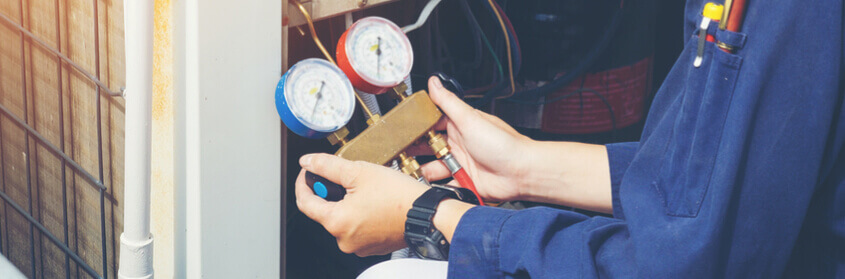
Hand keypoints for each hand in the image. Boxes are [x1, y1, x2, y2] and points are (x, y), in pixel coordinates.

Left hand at [295, 153, 428, 255]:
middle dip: (330, 191)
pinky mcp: (371, 246)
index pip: (305, 202)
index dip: (303, 182)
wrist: (428, 214)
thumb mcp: (359, 171)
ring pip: (342, 219)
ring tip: (365, 189)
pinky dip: (359, 214)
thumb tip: (309, 162)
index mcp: (336, 222)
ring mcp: (358, 246)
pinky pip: (357, 228)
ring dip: (346, 202)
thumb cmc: (399, 195)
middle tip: (345, 176)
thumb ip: (328, 166)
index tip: (309, 171)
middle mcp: (344, 240)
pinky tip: (373, 202)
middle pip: (324, 211)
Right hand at [412, 77, 534, 201]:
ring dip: (424, 170)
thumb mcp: (470, 119)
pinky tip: (428, 186)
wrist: (521, 172)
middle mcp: (459, 145)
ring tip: (411, 171)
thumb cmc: (503, 144)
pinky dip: (435, 187)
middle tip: (399, 153)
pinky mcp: (465, 183)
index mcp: (460, 126)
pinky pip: (445, 186)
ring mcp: (461, 164)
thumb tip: (434, 82)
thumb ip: (448, 102)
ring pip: (434, 168)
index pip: (432, 123)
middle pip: (429, 148)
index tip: (401, 129)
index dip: (417, 126)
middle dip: (415, 151)